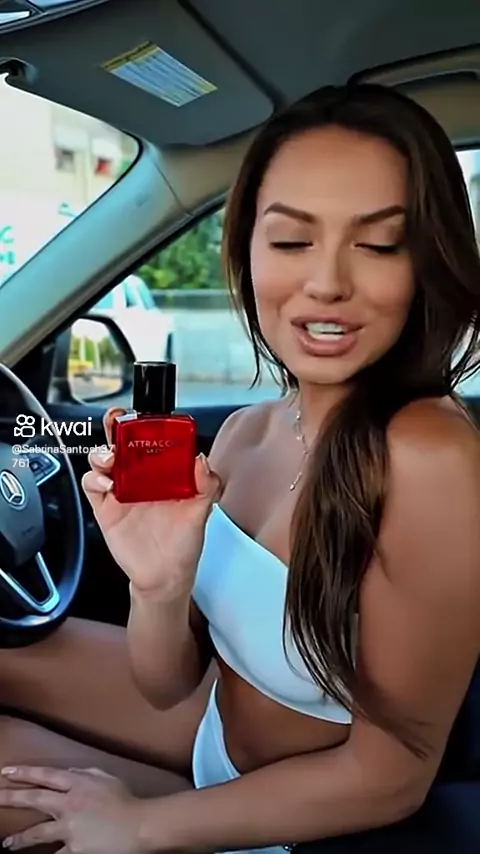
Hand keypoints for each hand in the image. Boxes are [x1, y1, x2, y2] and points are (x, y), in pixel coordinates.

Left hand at [0, 765, 141, 852]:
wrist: (138, 826)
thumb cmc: (126, 800)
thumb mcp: (107, 778)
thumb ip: (86, 773)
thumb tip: (70, 772)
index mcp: (78, 784)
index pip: (46, 776)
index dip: (25, 773)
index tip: (7, 772)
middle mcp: (69, 804)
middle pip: (35, 800)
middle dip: (12, 798)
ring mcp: (70, 828)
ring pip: (37, 833)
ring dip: (19, 839)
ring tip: (6, 843)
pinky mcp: (74, 850)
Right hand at [82, 408, 221, 598]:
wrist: (164, 576)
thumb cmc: (183, 542)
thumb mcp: (201, 511)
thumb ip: (206, 485)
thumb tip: (201, 461)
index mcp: (162, 471)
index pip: (150, 438)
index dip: (144, 423)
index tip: (144, 415)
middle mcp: (140, 477)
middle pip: (121, 442)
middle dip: (115, 426)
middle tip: (116, 421)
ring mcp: (120, 491)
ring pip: (102, 460)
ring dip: (102, 452)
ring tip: (111, 458)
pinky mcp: (105, 508)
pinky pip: (92, 486)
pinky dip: (94, 480)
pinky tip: (107, 485)